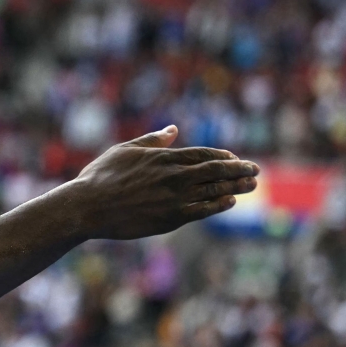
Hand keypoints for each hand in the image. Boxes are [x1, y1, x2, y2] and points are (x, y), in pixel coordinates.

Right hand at [71, 125, 258, 239]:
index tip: (235, 158)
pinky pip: (204, 210)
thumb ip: (152, 140)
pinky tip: (230, 201)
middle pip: (216, 170)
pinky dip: (220, 204)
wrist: (89, 206)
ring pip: (215, 189)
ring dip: (236, 186)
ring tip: (252, 185)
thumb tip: (173, 129)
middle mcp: (174, 175)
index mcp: (163, 157)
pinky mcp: (172, 217)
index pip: (203, 154)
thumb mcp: (125, 149)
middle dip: (239, 169)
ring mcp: (175, 197)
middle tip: (255, 170)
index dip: (223, 156)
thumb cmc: (102, 176)